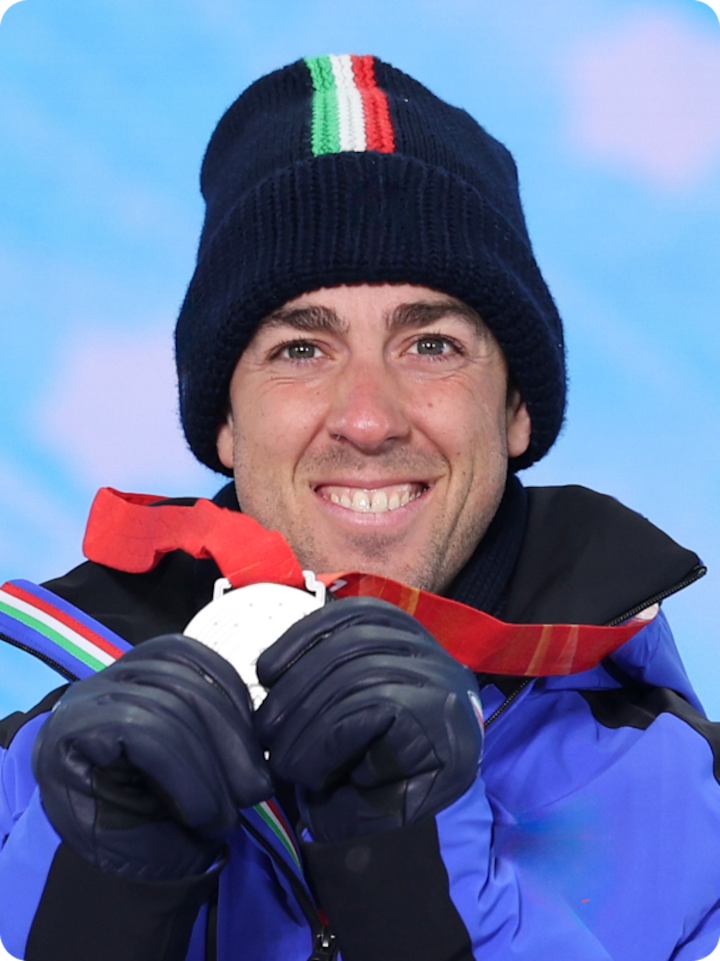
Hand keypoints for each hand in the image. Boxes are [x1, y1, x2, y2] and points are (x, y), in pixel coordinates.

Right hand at [32, 634, 272, 879]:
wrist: (111, 885)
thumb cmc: (161, 818)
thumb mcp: (202, 761)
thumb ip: (223, 727)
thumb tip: (264, 727)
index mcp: (133, 674)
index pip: (187, 655)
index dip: (230, 692)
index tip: (257, 743)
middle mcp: (100, 681)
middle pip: (180, 681)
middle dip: (230, 736)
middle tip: (255, 791)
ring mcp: (81, 705)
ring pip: (166, 709)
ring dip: (210, 768)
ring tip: (224, 815)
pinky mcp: (70, 736)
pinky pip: (146, 736)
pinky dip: (187, 777)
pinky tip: (201, 813)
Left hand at [255, 598, 483, 842]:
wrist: (398, 842)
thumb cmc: (362, 772)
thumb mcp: (339, 711)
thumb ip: (320, 677)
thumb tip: (272, 667)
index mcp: (412, 643)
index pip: (359, 614)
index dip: (305, 635)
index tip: (266, 670)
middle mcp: (436, 658)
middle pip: (353, 645)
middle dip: (297, 688)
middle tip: (265, 733)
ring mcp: (444, 688)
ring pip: (360, 678)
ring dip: (307, 722)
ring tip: (284, 760)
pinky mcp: (440, 724)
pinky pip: (372, 711)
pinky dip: (327, 740)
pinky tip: (310, 769)